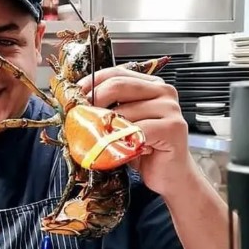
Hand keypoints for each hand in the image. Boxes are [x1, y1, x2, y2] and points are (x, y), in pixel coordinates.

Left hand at [78, 65, 192, 197]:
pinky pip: (136, 130)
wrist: (169, 175)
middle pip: (117, 86)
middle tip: (80, 118)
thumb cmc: (144, 150)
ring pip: (124, 111)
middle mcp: (163, 91)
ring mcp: (170, 108)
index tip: (75, 95)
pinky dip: (121, 140)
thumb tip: (77, 103)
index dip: (92, 82)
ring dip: (105, 128)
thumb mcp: (122, 124)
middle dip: (93, 101)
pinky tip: (117, 149)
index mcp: (151, 85)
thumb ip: (109, 109)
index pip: (116, 73)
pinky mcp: (172, 127)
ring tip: (98, 140)